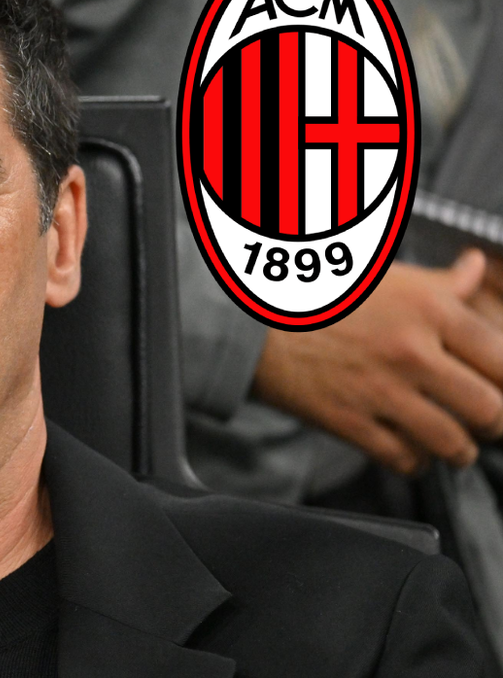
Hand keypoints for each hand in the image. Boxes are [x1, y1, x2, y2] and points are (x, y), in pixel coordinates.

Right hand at [252, 250, 502, 474]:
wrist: (251, 321)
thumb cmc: (315, 297)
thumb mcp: (384, 275)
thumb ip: (439, 281)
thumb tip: (473, 268)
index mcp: (428, 309)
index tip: (501, 386)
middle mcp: (412, 351)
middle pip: (490, 408)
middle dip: (494, 421)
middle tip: (487, 419)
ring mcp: (382, 391)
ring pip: (453, 443)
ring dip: (459, 448)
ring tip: (454, 443)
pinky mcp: (351, 422)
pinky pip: (406, 460)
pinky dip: (415, 461)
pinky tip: (410, 448)